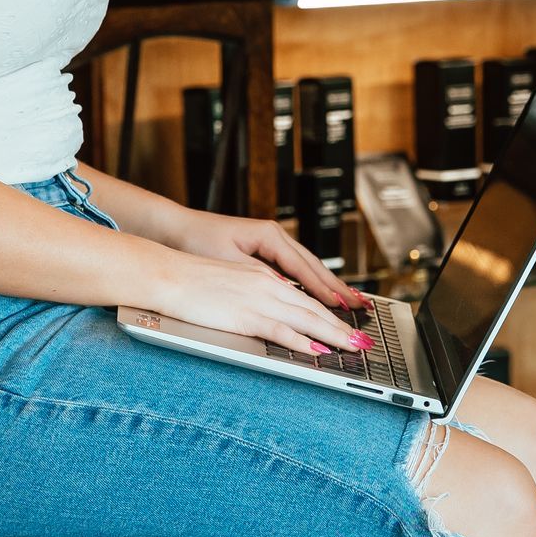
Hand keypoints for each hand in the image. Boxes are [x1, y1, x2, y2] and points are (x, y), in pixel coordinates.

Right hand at [147, 219, 368, 357]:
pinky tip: (317, 351)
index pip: (304, 296)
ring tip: (352, 347)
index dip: (329, 312)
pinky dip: (302, 341)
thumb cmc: (190, 280)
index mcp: (263, 277)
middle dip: (341, 325)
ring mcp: (258, 299)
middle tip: (363, 340)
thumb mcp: (229, 283)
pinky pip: (280, 330)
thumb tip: (266, 314)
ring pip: (305, 318)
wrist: (167, 274)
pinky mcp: (245, 315)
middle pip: (313, 308)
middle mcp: (267, 285)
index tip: (347, 323)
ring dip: (332, 334)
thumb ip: (251, 296)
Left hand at [174, 208, 350, 305]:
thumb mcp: (229, 262)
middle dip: (338, 288)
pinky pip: (294, 270)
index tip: (342, 306)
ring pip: (307, 268)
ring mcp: (271, 243)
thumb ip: (259, 277)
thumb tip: (288, 292)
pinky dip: (310, 284)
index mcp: (270, 236)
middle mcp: (275, 237)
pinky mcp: (263, 251)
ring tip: (351, 302)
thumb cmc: (197, 242)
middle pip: (314, 266)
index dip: (325, 290)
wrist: (175, 229)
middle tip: (361, 307)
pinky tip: (321, 295)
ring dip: (328, 287)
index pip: (305, 268)